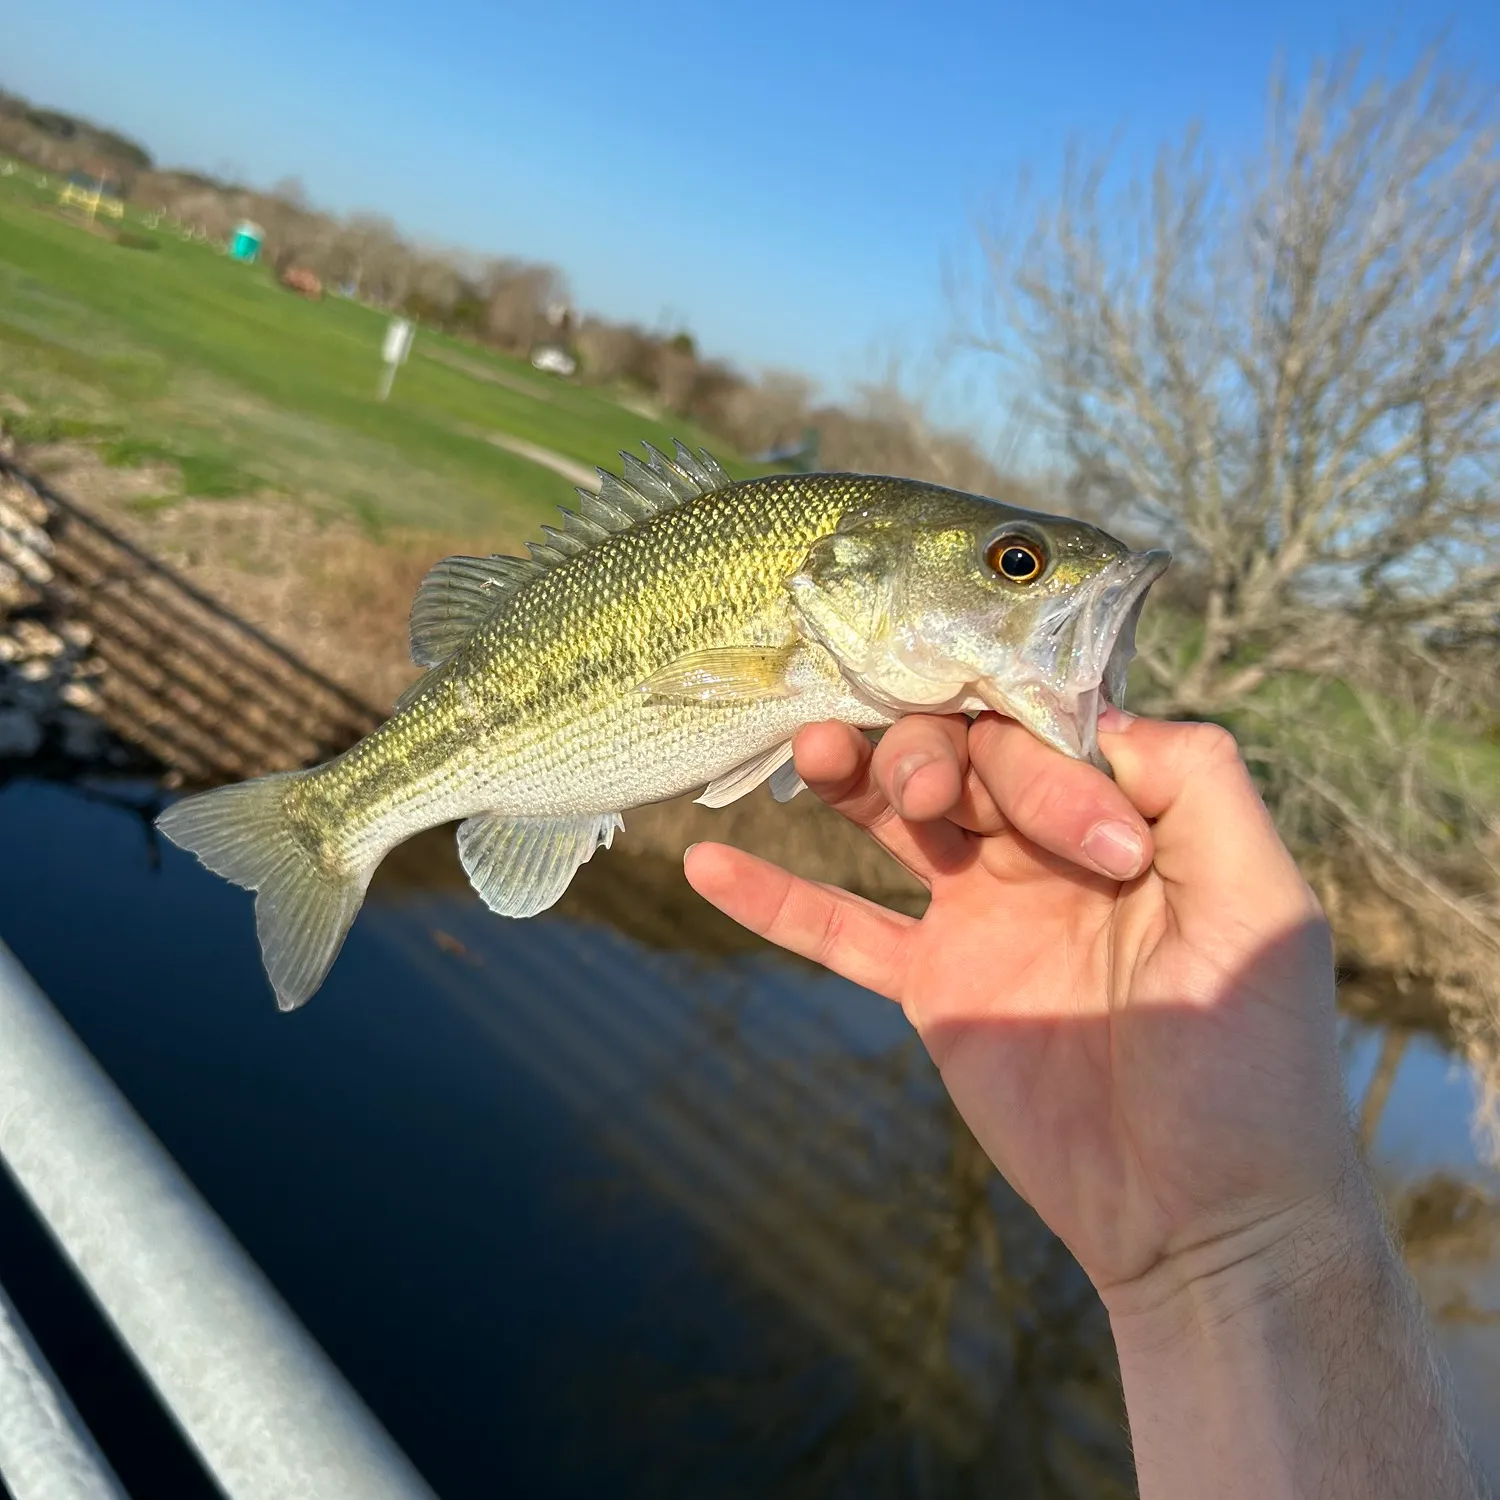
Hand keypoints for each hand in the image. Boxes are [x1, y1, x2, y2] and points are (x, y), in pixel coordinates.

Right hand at [684, 710, 1360, 1307]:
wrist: (1197, 1216)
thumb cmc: (1247, 1065)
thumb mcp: (1261, 908)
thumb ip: (1200, 789)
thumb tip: (1099, 713)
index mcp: (1125, 820)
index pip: (1050, 736)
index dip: (1034, 756)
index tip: (1077, 844)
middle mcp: (1047, 850)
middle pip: (962, 755)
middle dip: (931, 751)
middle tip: (923, 791)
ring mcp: (983, 915)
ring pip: (896, 819)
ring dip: (846, 775)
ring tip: (807, 751)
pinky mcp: (935, 984)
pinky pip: (843, 930)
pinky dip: (776, 900)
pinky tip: (707, 865)